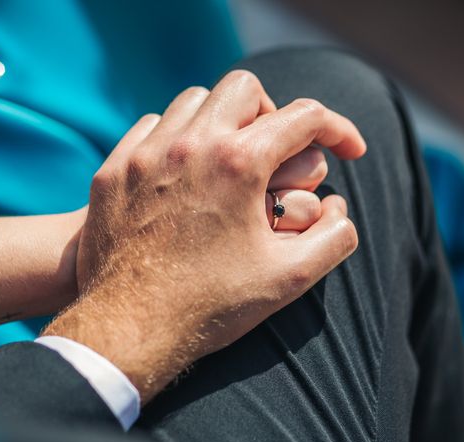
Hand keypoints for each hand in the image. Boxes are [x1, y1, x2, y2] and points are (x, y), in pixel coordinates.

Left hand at [45, 70, 364, 402]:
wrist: (128, 329)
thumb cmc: (209, 305)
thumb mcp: (288, 278)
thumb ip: (333, 236)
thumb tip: (338, 209)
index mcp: (237, 164)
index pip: (304, 118)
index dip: (339, 130)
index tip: (350, 151)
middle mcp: (188, 145)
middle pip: (243, 89)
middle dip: (271, 112)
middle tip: (275, 152)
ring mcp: (143, 154)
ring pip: (191, 102)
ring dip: (220, 121)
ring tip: (228, 160)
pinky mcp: (113, 171)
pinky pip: (148, 127)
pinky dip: (173, 137)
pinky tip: (180, 171)